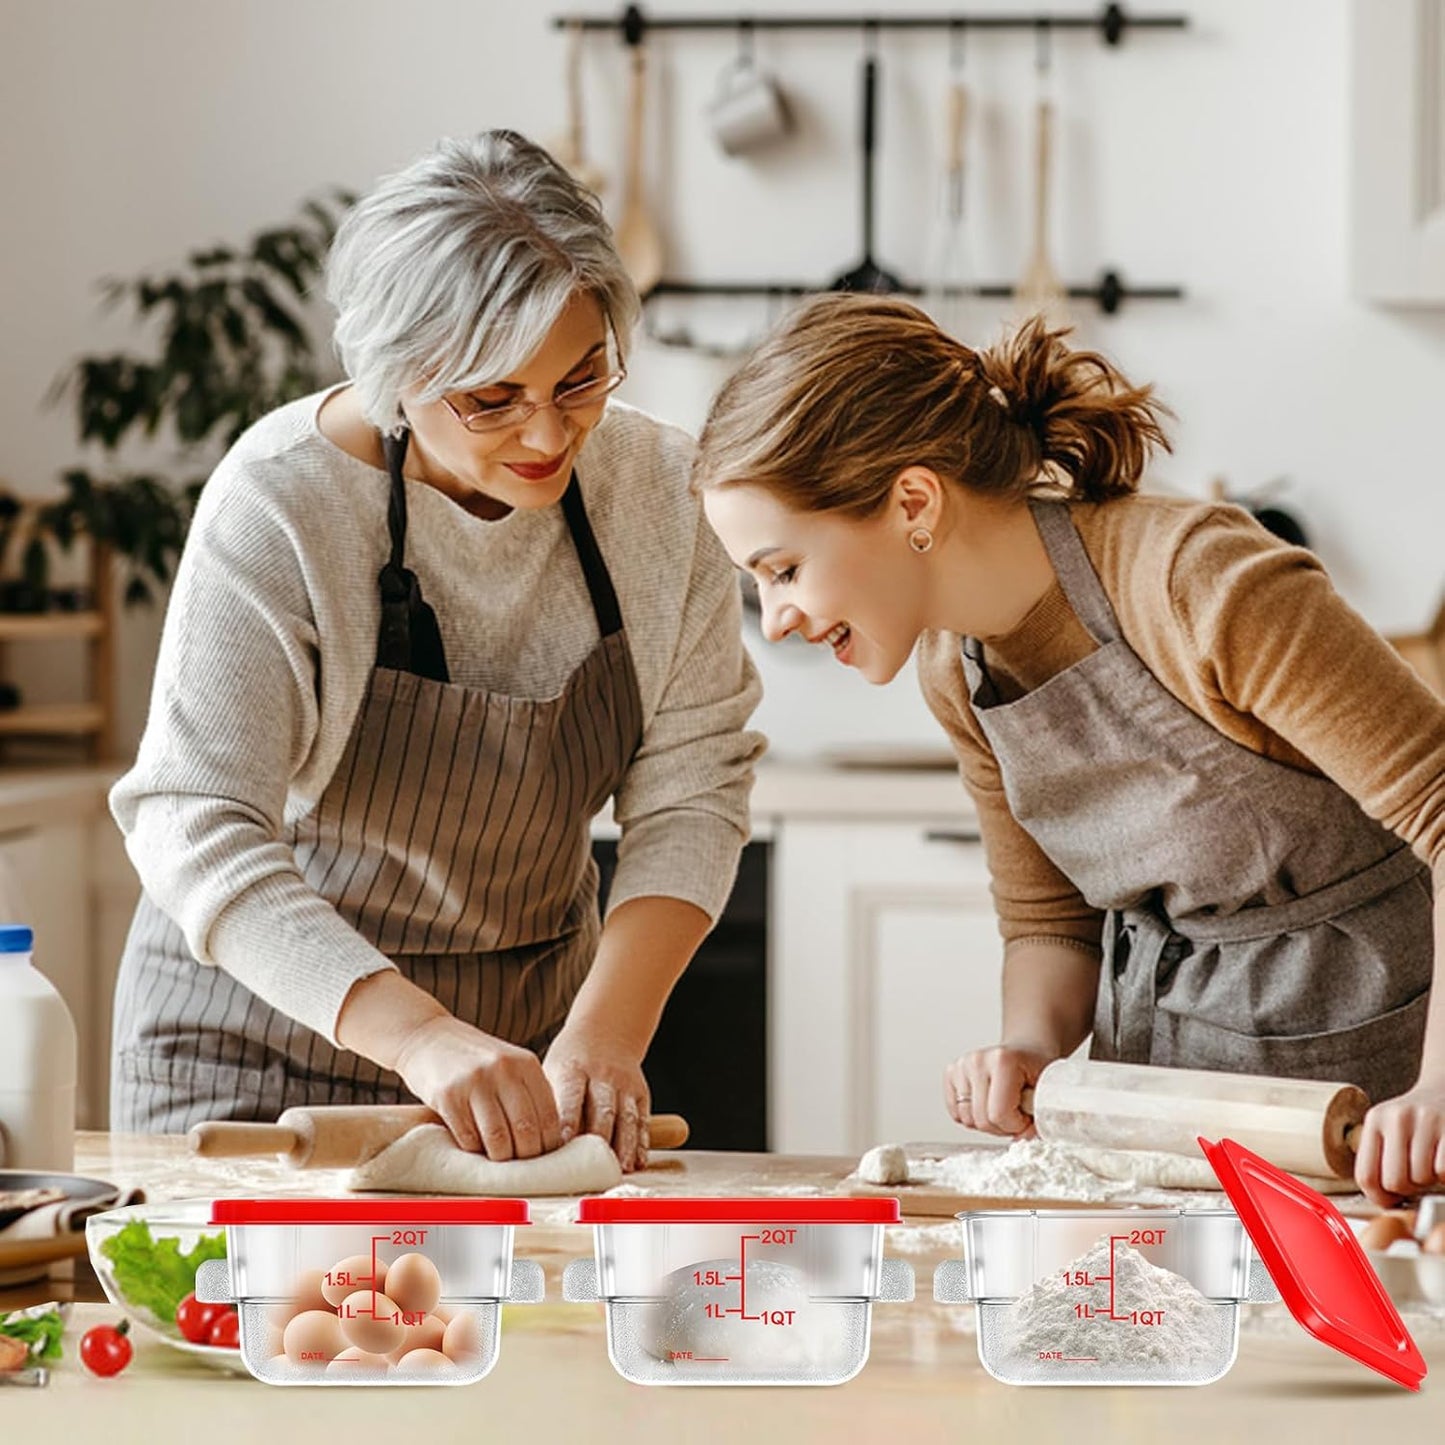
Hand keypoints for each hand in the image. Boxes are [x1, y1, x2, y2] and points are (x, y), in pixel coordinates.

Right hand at [393, 1014, 561, 1159]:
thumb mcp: (508, 1063)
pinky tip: (475, 1148)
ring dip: (500, 1159)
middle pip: (526, 1130)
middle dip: (526, 1157)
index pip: (549, 1115)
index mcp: (526, 1063)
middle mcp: (504, 1070)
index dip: (549, 1144)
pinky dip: (475, 1151)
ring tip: (499, 1161)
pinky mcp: (448, 1096)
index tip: (544, 1158)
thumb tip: (550, 1139)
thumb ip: (527, 1091)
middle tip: (522, 1167)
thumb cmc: (473, 1058)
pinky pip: (468, 1138)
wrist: (426, 1035)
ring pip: (498, 1139)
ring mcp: (475, 1082)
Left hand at [544, 1024, 650, 1172]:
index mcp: (574, 1069)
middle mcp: (602, 1075)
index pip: (571, 1096)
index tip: (564, 1144)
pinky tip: (637, 1161)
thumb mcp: (554, 1070)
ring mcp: (624, 1084)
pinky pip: (642, 1119)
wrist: (606, 1033)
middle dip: (599, 1139)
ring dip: (625, 1145)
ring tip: (620, 1168)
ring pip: (626, 1116)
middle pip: (603, 1109)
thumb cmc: (572, 1062)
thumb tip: (535, 1144)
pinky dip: (641, 1142)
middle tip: (593, 1166)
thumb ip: (550, 1103)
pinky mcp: (640, 1093)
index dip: (569, 1120)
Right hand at [943, 1044, 1055, 1137]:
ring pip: (967, 1119)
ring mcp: (962, 1065)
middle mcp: (978, 1060)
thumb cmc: (1038, 1071)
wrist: (1028, 1050)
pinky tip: (987, 1104)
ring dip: (987, 1122)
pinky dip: (971, 1116)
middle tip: (1016, 1113)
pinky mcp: (951, 1071)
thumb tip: (1021, 1139)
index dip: (1017, 1125)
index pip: (999, 1114)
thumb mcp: (1049, 1093)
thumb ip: (1040, 1119)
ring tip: (1002, 1107)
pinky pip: (955, 1112)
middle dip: (1002, 1126)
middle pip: (981, 1120)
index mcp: (1003, 1061)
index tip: (1027, 1116)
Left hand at [1352, 1078, 1444, 1207]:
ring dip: (1429, 1180)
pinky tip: (1442, 1158)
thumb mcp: (1390, 1129)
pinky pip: (1443, 1171)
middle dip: (1408, 1188)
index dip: (1379, 1197)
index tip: (1391, 1198)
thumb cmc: (1417, 1121)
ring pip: (1421, 1178)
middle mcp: (1397, 1117)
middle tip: (1417, 1176)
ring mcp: (1426, 1121)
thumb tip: (1384, 1203)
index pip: (1365, 1175)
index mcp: (1375, 1120)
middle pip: (1394, 1181)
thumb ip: (1381, 1158)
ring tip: (1431, 1163)